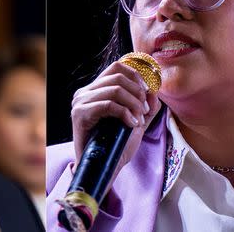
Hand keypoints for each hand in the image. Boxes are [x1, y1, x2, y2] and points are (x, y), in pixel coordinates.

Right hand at [70, 61, 161, 181]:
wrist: (103, 168)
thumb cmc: (117, 145)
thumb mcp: (137, 122)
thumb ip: (147, 106)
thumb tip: (154, 91)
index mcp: (96, 90)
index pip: (117, 67)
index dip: (136, 75)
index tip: (147, 93)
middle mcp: (85, 92)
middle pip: (118, 76)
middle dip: (138, 92)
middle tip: (144, 110)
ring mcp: (80, 102)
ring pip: (115, 89)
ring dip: (133, 104)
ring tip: (138, 120)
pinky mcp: (80, 114)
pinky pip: (108, 104)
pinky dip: (125, 113)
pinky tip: (131, 124)